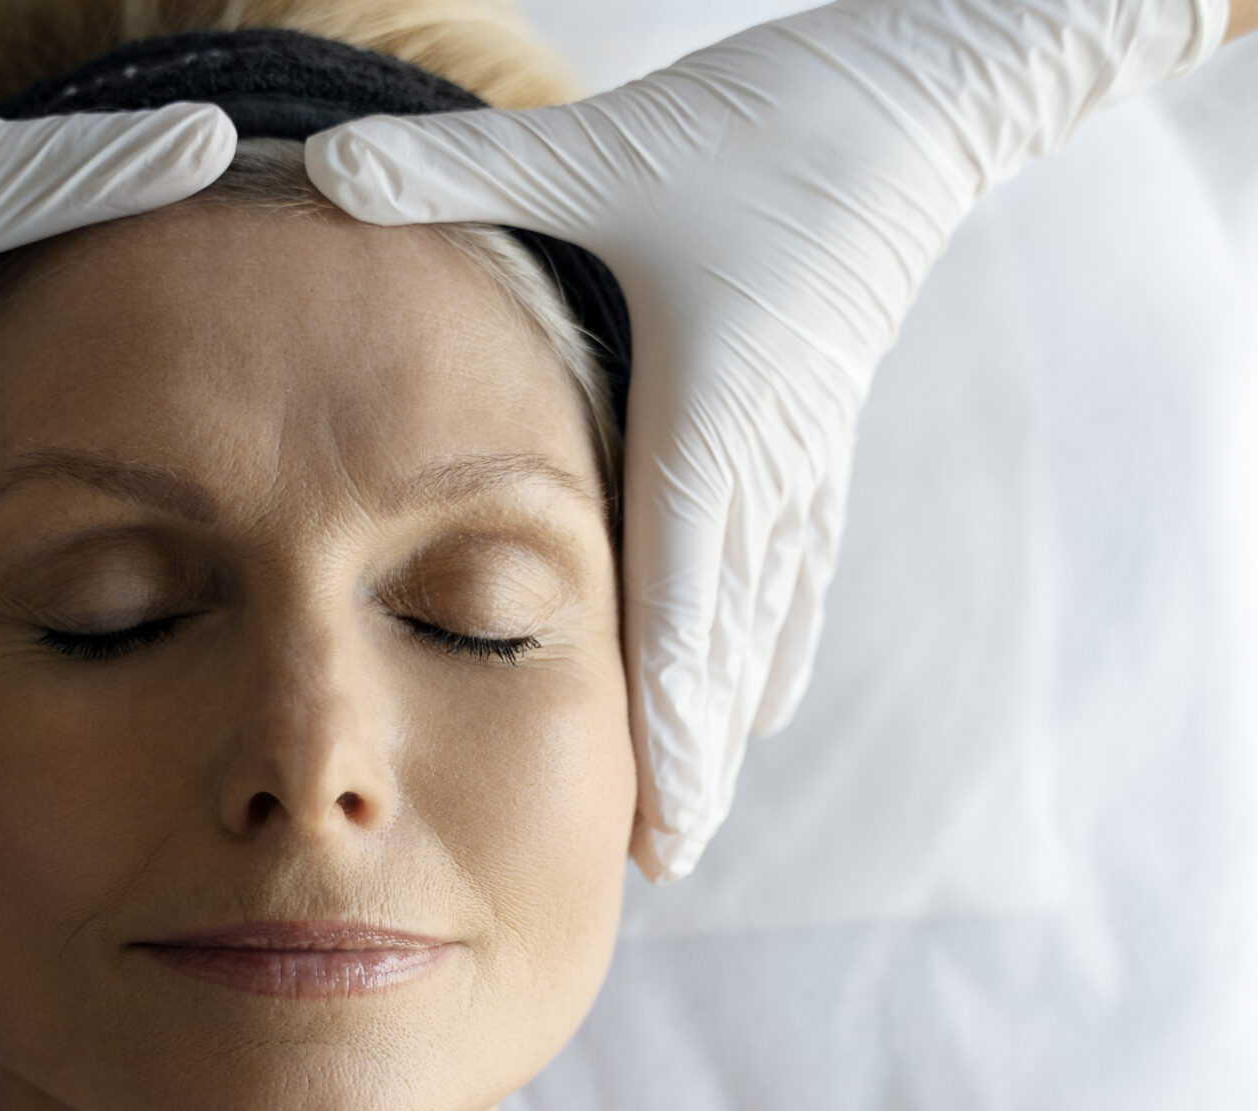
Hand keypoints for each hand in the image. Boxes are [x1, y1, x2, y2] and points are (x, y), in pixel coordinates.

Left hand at [305, 0, 1221, 878]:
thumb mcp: (610, 151)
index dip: (672, 737)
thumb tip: (327, 172)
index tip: (658, 837)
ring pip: (762, 627)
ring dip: (725, 722)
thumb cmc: (778, 124)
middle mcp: (761, 466)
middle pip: (727, 656)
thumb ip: (463, 172)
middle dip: (695, 766)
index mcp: (708, 424)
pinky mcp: (818, 432)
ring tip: (694, 816)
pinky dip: (764, 649)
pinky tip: (759, 701)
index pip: (685, 617)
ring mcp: (801, 459)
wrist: (930, 96)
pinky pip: (792, 573)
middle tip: (659, 867)